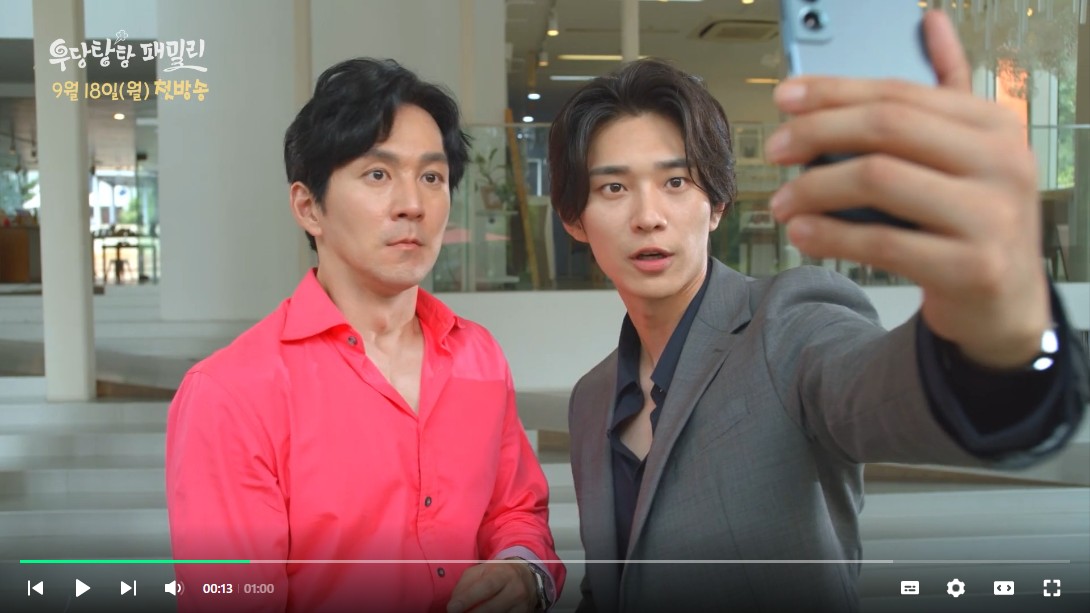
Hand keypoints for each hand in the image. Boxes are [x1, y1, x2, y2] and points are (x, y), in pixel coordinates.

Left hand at [447, 560, 537, 612]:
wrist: (525, 577)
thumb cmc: (497, 574)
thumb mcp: (480, 571)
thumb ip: (465, 585)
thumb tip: (454, 604)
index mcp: (503, 574)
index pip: (486, 587)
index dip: (468, 599)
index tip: (452, 608)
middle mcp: (515, 589)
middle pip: (491, 607)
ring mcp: (521, 605)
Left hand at [765, 10, 1050, 368]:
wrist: (1004, 305)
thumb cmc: (972, 220)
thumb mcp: (970, 151)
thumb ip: (946, 90)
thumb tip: (929, 22)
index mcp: (994, 124)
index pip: (897, 93)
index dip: (832, 92)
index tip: (784, 99)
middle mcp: (1001, 162)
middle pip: (885, 128)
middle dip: (816, 133)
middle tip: (775, 150)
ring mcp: (991, 216)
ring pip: (878, 180)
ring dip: (813, 189)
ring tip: (781, 201)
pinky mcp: (971, 268)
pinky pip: (883, 243)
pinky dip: (831, 237)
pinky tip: (802, 234)